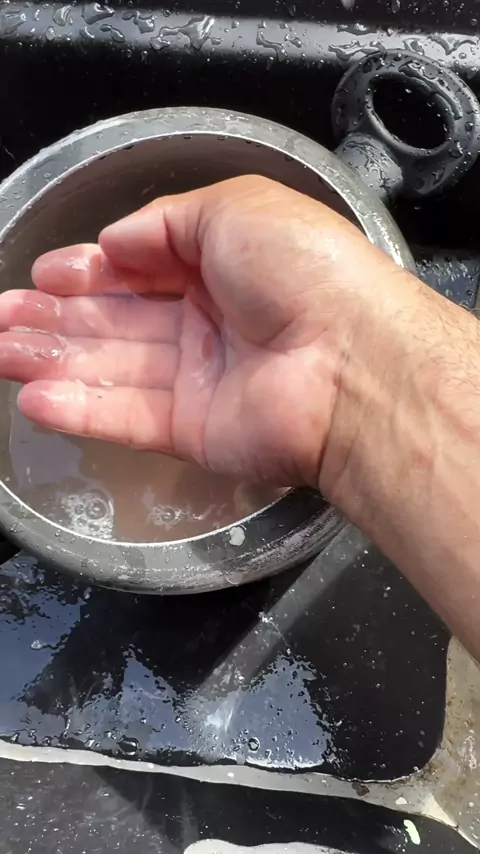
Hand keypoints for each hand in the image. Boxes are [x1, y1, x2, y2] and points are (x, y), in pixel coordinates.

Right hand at [0, 176, 404, 488]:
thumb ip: (168, 222)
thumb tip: (115, 241)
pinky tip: (33, 399)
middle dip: (58, 316)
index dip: (92, 269)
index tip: (46, 271)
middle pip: (119, 320)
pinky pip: (127, 417)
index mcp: (223, 267)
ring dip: (54, 360)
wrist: (350, 359)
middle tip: (4, 316)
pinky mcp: (194, 431)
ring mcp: (201, 380)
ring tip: (3, 350)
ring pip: (113, 368)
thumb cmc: (303, 269)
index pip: (142, 268)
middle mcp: (210, 323)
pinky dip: (80, 409)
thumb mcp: (235, 208)